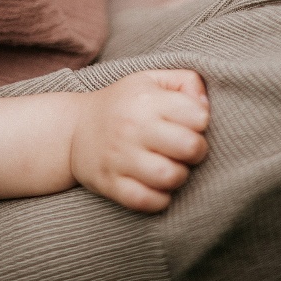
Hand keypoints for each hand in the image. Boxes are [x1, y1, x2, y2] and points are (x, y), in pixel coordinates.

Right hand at [69, 69, 209, 211]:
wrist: (74, 129)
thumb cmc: (122, 104)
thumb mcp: (149, 80)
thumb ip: (185, 81)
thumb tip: (206, 105)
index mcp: (145, 98)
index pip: (198, 115)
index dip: (201, 122)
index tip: (189, 124)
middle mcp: (132, 126)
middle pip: (190, 146)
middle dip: (197, 151)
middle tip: (186, 149)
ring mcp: (120, 157)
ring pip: (171, 177)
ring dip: (180, 176)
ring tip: (172, 167)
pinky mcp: (111, 184)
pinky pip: (148, 201)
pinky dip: (160, 199)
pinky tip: (157, 187)